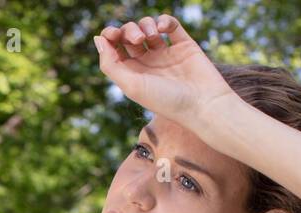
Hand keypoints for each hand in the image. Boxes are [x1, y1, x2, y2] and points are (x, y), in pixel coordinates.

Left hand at [93, 14, 236, 127]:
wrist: (202, 104)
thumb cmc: (165, 100)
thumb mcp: (131, 85)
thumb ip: (110, 64)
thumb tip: (98, 38)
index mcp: (131, 74)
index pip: (114, 49)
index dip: (110, 37)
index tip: (112, 34)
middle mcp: (147, 63)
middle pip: (129, 35)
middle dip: (129, 31)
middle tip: (138, 40)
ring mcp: (165, 53)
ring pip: (148, 27)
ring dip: (146, 25)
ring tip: (152, 36)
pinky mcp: (183, 45)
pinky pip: (170, 24)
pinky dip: (164, 20)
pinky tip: (163, 28)